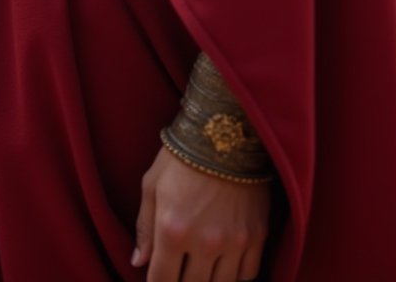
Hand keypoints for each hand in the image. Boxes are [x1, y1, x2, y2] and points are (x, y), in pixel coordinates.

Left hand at [133, 144, 270, 281]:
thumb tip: (138, 262)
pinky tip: (225, 265)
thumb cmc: (182, 155)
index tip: (158, 279)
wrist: (226, 129)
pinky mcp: (257, 235)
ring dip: (209, 280)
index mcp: (172, 230)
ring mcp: (234, 241)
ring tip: (202, 268)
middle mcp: (204, 242)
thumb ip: (144, 228)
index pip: (161, 281)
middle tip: (181, 270)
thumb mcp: (152, 185)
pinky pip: (247, 274)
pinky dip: (235, 275)